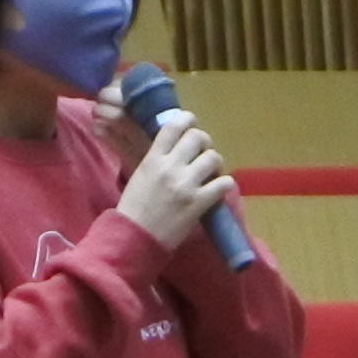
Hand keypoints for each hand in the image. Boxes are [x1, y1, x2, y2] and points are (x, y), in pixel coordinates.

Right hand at [114, 107, 230, 251]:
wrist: (134, 238)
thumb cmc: (133, 208)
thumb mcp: (139, 176)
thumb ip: (156, 159)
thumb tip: (174, 148)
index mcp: (153, 159)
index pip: (173, 127)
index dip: (186, 119)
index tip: (191, 123)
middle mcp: (170, 167)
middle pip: (197, 138)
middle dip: (204, 142)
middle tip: (203, 153)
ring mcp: (186, 184)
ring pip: (213, 158)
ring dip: (215, 163)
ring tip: (211, 172)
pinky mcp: (199, 203)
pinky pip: (223, 184)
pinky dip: (224, 184)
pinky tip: (218, 188)